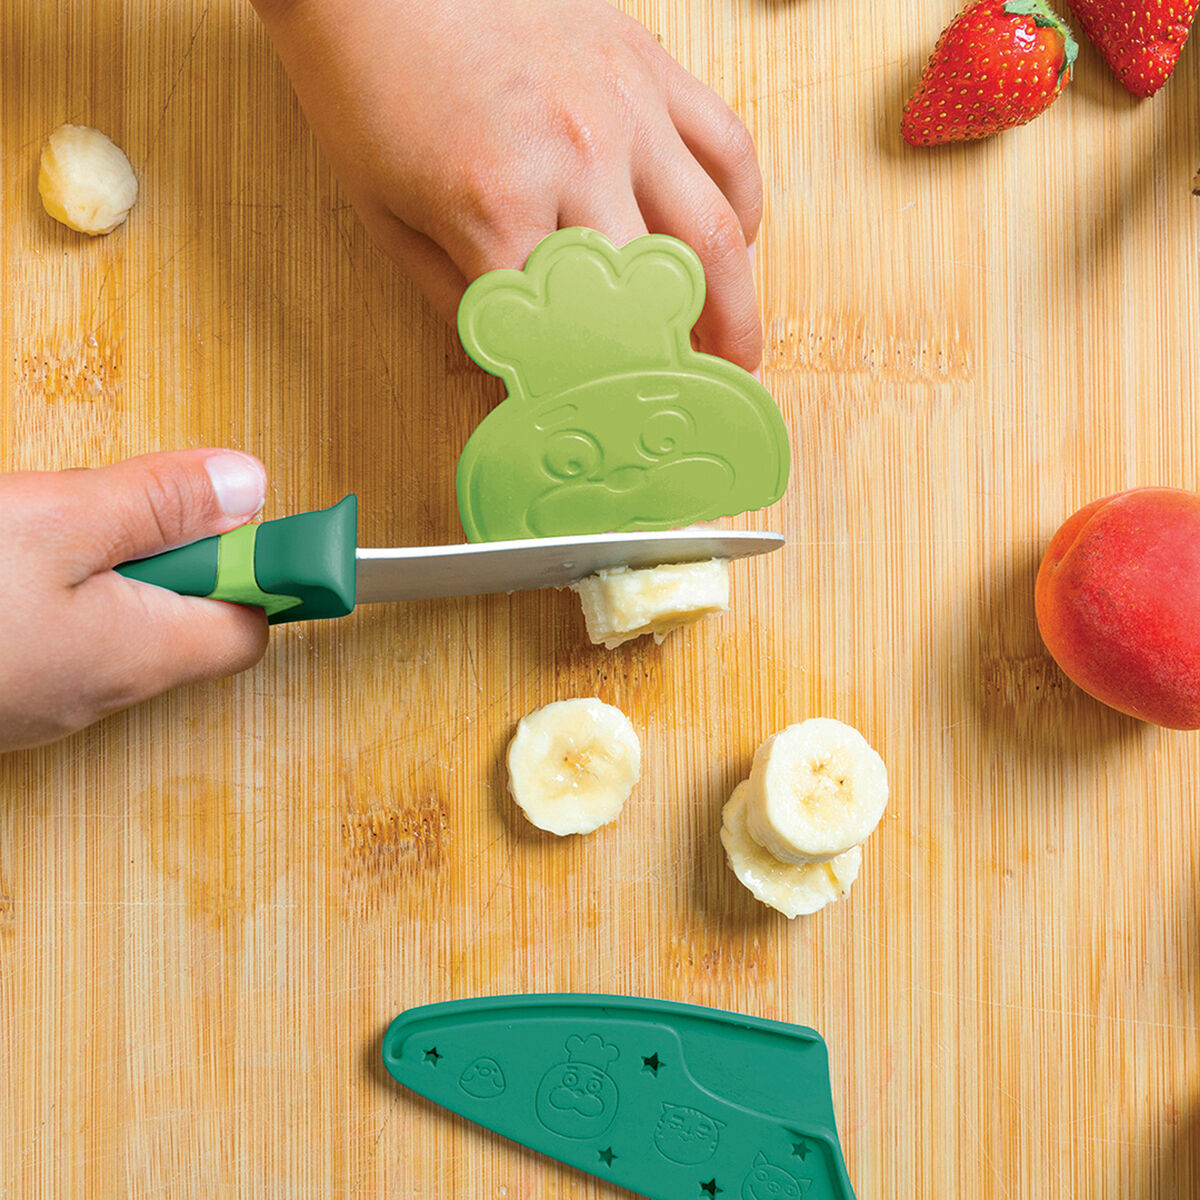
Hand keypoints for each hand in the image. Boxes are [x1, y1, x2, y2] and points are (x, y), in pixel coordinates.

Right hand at [0, 450, 270, 752]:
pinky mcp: (8, 695)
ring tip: (48, 534)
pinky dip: (59, 592)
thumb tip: (247, 489)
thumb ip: (160, 505)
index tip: (237, 516)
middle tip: (107, 510)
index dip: (255, 567)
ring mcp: (51, 701)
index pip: (251, 624)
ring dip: (104, 568)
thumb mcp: (57, 524)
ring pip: (118, 622)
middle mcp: (104, 693)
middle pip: (185, 617)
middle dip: (162, 551)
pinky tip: (16, 565)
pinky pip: (66, 636)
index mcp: (140, 655)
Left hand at [251, 0, 764, 368]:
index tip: (615, 431)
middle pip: (658, 298)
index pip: (569, 336)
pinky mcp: (650, 66)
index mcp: (498, 207)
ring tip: (741, 356)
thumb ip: (462, 305)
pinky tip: (736, 246)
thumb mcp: (389, 218)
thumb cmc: (368, 86)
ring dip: (739, 309)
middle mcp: (576, 159)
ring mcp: (625, 109)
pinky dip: (743, 207)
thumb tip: (519, 371)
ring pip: (714, 234)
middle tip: (692, 408)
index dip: (597, 397)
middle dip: (681, 370)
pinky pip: (728, 146)